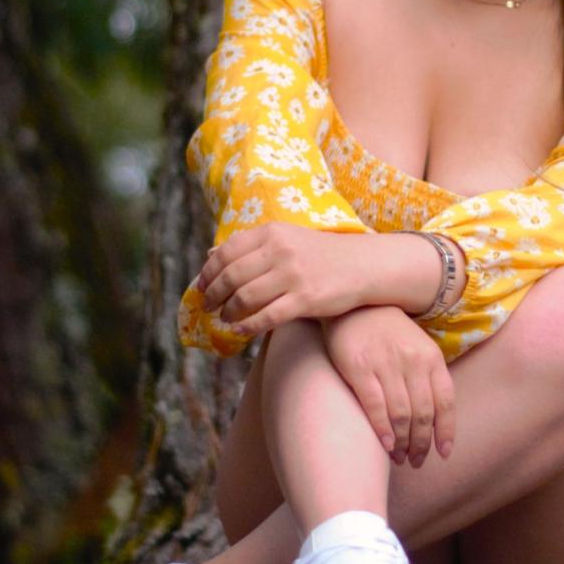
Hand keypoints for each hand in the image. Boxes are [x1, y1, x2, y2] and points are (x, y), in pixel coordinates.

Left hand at [193, 223, 376, 335]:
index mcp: (272, 232)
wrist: (362, 265)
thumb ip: (250, 246)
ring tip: (225, 318)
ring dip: (229, 312)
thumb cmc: (320, 254)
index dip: (208, 272)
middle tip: (207, 306)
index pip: (226, 252)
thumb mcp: (285, 238)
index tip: (200, 286)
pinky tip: (241, 331)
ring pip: (245, 298)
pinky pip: (268, 317)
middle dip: (213, 295)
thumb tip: (210, 253)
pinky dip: (248, 326)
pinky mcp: (306, 299)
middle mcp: (280, 251)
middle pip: (232, 276)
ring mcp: (293, 275)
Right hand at [319, 305, 455, 466]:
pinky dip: (383, 429)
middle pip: (424, 414)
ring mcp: (386, 364)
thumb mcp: (418, 348)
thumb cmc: (389, 333)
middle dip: (422, 444)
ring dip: (403, 442)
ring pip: (402, 414)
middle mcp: (412, 361)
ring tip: (400, 457)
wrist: (356, 304)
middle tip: (416, 461)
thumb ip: (428, 377)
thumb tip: (435, 419)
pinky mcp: (359, 368)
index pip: (446, 402)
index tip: (443, 453)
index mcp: (431, 357)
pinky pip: (375, 406)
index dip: (446, 431)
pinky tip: (386, 445)